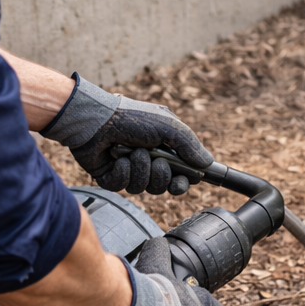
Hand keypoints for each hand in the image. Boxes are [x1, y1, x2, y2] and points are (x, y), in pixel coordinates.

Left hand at [41, 75, 213, 194]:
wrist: (96, 119)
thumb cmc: (133, 118)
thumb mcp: (169, 126)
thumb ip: (190, 146)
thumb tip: (207, 164)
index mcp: (164, 148)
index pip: (180, 175)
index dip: (183, 182)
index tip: (183, 182)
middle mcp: (147, 160)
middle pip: (163, 186)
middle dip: (161, 176)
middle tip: (158, 162)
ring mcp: (128, 169)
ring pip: (143, 188)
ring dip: (141, 170)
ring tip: (133, 152)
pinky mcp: (110, 177)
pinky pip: (122, 186)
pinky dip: (122, 172)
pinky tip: (117, 158)